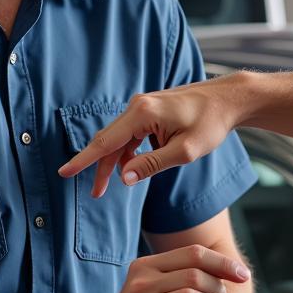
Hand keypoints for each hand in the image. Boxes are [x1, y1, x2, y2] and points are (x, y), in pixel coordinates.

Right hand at [58, 75, 249, 196]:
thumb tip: (123, 178)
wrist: (229, 98)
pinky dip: (131, 151)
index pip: (105, 141)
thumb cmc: (211, 123)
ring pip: (121, 139)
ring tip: (116, 185)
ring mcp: (143, 105)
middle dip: (101, 168)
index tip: (64, 172)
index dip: (83, 160)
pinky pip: (132, 134)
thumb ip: (151, 165)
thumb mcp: (184, 152)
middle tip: (95, 194)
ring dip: (118, 162)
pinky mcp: (150, 109)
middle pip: (110, 141)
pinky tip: (138, 165)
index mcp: (142, 114)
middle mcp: (138, 106)